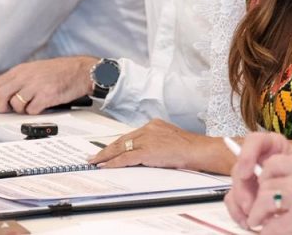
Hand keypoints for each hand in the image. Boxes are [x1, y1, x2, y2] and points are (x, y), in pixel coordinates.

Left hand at [0, 56, 95, 113]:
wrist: (80, 71)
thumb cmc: (60, 71)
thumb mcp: (35, 69)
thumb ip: (19, 79)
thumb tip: (3, 94)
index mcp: (22, 70)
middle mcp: (26, 77)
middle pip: (1, 95)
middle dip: (0, 107)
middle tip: (5, 111)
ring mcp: (36, 87)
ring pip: (15, 105)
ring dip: (20, 110)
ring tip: (29, 106)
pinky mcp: (46, 97)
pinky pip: (31, 111)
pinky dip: (34, 112)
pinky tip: (40, 106)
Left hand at [90, 119, 230, 172]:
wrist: (198, 149)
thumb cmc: (189, 147)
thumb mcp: (169, 140)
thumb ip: (156, 143)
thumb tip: (145, 153)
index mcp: (153, 125)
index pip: (129, 135)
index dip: (116, 143)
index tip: (106, 149)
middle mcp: (148, 129)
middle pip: (122, 140)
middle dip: (106, 149)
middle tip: (94, 156)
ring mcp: (147, 139)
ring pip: (121, 148)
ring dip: (105, 156)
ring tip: (95, 162)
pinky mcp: (147, 151)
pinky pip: (125, 157)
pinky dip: (113, 162)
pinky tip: (105, 166)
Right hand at [225, 132, 291, 224]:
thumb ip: (287, 171)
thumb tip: (266, 184)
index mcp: (273, 146)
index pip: (254, 141)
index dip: (246, 154)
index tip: (246, 174)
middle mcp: (258, 158)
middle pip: (240, 167)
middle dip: (242, 189)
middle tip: (250, 207)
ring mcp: (250, 176)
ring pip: (235, 184)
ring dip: (240, 202)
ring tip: (251, 219)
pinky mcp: (245, 192)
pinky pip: (233, 200)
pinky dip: (237, 212)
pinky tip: (246, 222)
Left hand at [227, 138, 291, 232]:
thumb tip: (266, 187)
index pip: (273, 163)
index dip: (264, 179)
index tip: (263, 191)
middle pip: (265, 185)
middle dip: (258, 203)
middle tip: (258, 215)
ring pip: (262, 204)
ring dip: (258, 218)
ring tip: (263, 226)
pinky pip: (270, 227)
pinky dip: (268, 233)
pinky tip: (276, 234)